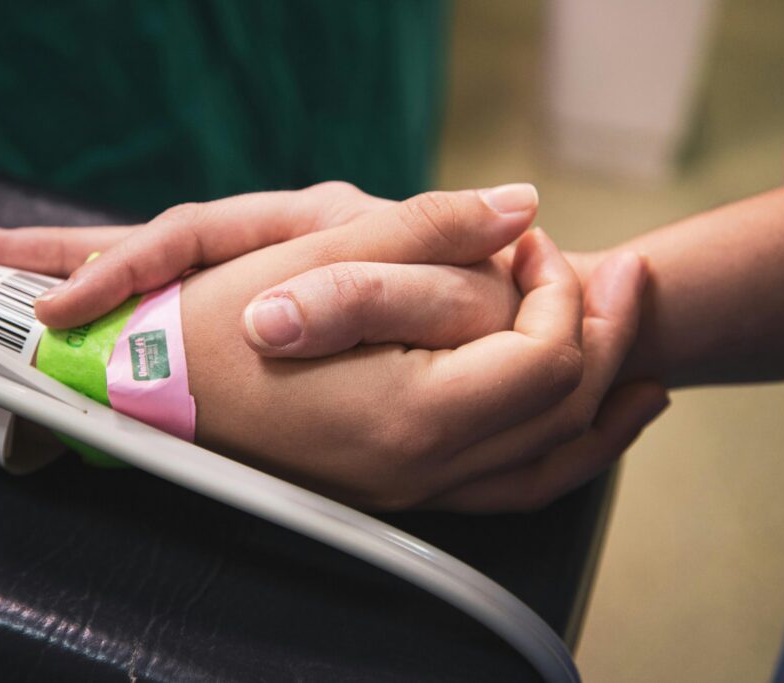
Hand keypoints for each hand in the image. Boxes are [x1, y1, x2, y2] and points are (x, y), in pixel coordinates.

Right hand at [0, 186, 664, 510]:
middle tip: (621, 271)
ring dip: (605, 391)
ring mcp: (415, 488)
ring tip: (635, 332)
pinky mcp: (404, 487)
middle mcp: (423, 467)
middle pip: (563, 406)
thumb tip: (523, 207)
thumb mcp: (320, 253)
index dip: (558, 292)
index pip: (544, 358)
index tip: (530, 243)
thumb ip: (432, 229)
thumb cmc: (218, 324)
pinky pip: (517, 484)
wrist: (148, 396)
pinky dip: (573, 446)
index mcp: (410, 413)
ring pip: (554, 456)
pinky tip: (606, 411)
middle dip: (600, 329)